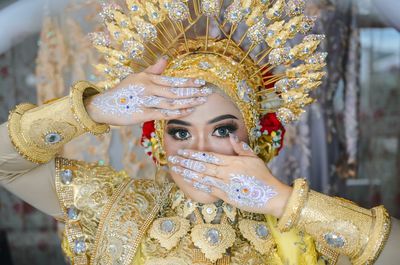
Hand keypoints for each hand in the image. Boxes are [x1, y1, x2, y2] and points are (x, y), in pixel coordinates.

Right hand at [85, 58, 210, 125]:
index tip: (201, 83)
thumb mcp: (137, 77)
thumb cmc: (123, 91)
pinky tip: (187, 111)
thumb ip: (153, 70)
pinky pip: (162, 114)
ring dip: (188, 102)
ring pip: (171, 102)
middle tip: (207, 93)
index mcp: (148, 78)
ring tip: (200, 102)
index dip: (188, 82)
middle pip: (175, 90)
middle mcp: (148, 88)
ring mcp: (145, 101)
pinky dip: (176, 112)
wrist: (104, 105)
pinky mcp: (142, 114)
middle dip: (192, 92)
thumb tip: (166, 58)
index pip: (172, 80)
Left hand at [167, 134, 291, 216]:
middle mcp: (227, 173)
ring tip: (176, 168)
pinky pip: (208, 189)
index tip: (182, 151)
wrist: (272, 196)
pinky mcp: (226, 196)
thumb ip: (241, 148)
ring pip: (202, 177)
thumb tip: (230, 136)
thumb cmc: (264, 176)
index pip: (208, 156)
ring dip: (187, 172)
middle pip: (202, 166)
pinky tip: (188, 180)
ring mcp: (226, 185)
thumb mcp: (255, 158)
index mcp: (233, 162)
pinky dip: (197, 184)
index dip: (194, 154)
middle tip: (173, 158)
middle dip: (186, 162)